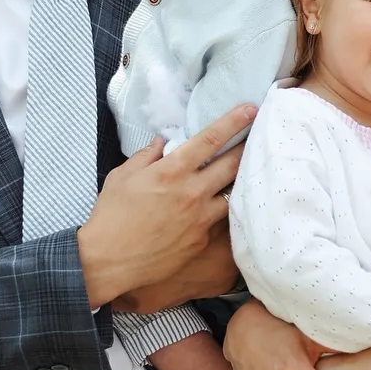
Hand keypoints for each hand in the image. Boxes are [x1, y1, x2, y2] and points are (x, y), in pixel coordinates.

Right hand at [76, 106, 252, 308]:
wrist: (109, 261)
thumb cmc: (110, 216)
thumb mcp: (121, 177)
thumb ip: (145, 156)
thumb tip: (160, 143)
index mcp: (171, 171)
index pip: (210, 139)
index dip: (233, 121)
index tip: (251, 109)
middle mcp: (191, 192)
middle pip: (232, 164)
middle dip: (248, 146)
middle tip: (261, 135)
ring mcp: (200, 218)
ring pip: (233, 193)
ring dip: (242, 179)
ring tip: (250, 170)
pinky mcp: (202, 239)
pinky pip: (221, 219)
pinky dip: (225, 208)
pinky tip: (231, 204)